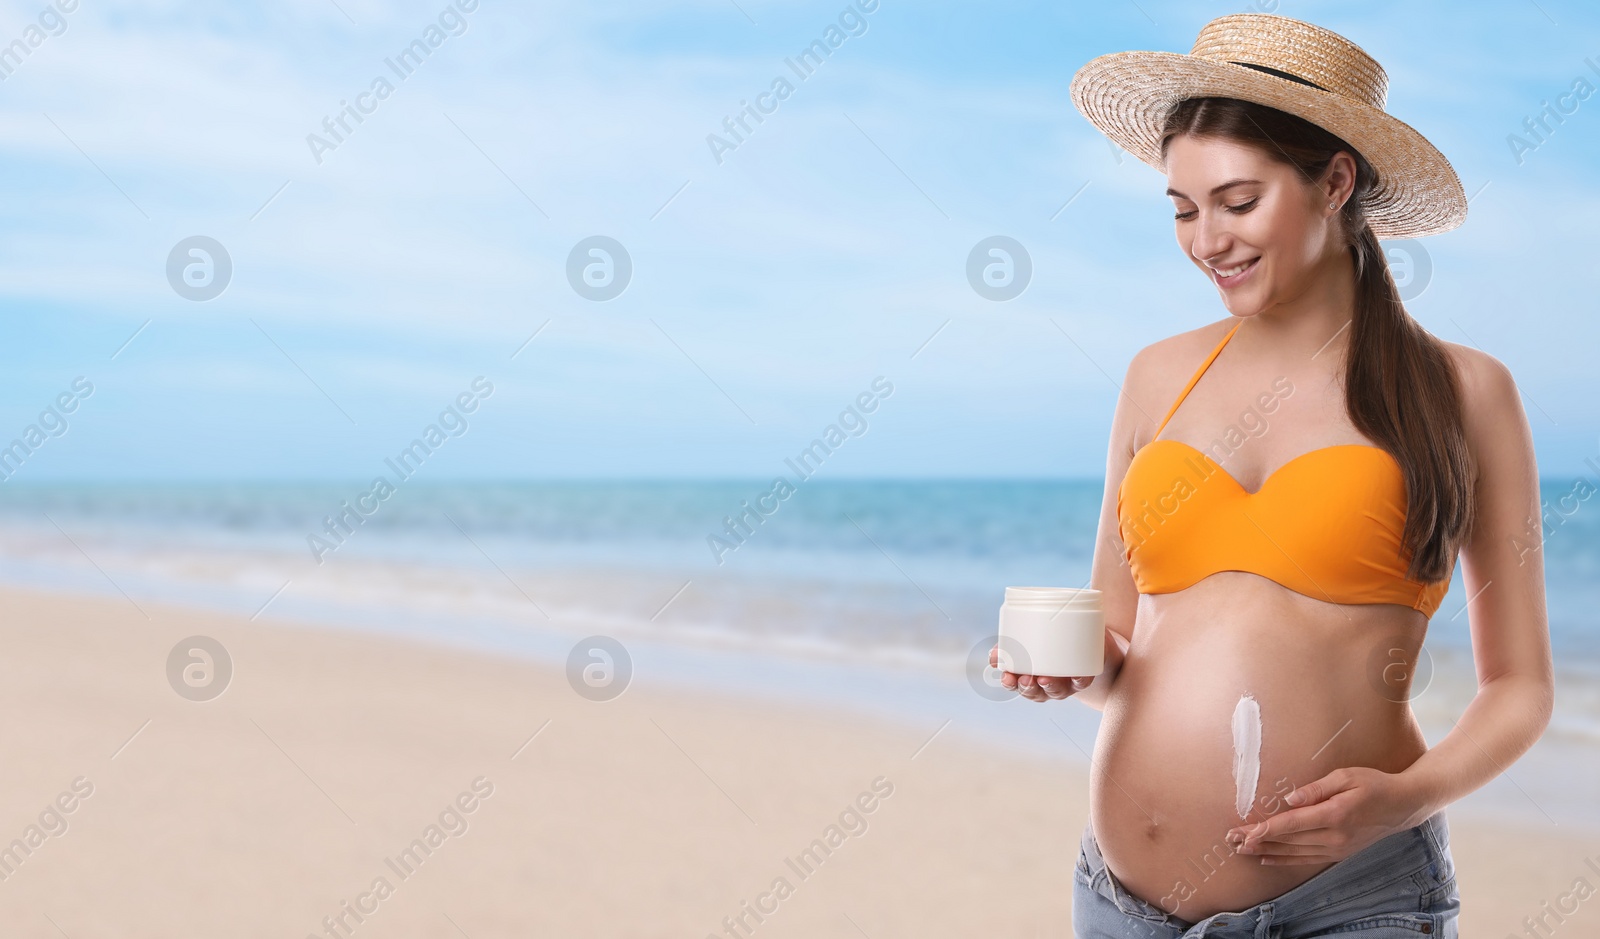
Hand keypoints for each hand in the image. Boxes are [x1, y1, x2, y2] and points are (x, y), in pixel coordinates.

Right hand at [988, 645, 1094, 702]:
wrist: (1083, 638)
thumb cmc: (1049, 637)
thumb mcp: (1027, 638)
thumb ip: (1010, 643)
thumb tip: (992, 654)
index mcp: (1028, 675)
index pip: (1015, 684)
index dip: (1010, 683)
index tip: (1006, 676)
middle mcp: (1045, 684)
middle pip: (1035, 693)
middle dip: (1028, 689)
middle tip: (1025, 679)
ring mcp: (1064, 683)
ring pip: (1056, 692)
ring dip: (1049, 687)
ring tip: (1044, 679)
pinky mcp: (1083, 677)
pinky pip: (1082, 682)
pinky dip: (1079, 680)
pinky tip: (1076, 675)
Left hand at [1224, 766, 1422, 864]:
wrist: (1402, 806)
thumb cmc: (1373, 784)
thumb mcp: (1345, 777)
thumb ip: (1316, 789)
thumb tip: (1289, 799)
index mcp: (1335, 815)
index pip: (1293, 824)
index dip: (1267, 829)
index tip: (1245, 832)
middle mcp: (1335, 836)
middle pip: (1289, 841)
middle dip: (1258, 840)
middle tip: (1232, 840)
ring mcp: (1337, 848)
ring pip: (1294, 853)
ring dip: (1266, 851)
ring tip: (1242, 850)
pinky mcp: (1339, 853)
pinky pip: (1306, 859)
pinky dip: (1285, 859)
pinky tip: (1267, 858)